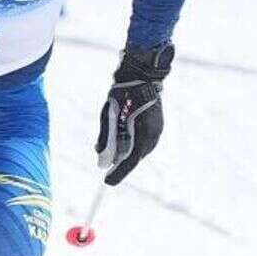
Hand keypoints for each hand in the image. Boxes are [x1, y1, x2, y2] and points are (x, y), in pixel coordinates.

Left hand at [95, 43, 174, 184]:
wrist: (142, 73)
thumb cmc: (123, 92)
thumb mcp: (108, 113)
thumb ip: (106, 135)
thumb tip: (99, 153)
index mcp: (144, 133)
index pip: (130, 160)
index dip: (118, 173)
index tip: (107, 182)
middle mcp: (153, 135)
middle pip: (135, 157)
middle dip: (121, 165)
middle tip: (108, 173)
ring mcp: (157, 130)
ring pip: (140, 150)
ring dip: (127, 155)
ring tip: (113, 160)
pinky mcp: (156, 125)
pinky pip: (143, 141)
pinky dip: (132, 145)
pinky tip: (122, 145)